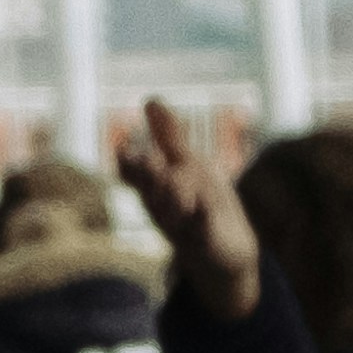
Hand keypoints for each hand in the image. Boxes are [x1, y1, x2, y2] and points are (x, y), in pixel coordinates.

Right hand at [114, 96, 261, 317]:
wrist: (229, 253)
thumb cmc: (204, 206)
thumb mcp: (187, 166)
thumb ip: (168, 136)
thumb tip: (149, 99)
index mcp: (156, 189)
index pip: (135, 175)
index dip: (128, 165)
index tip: (123, 150)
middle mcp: (164, 209)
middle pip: (150, 191)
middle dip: (149, 177)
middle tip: (148, 159)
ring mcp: (184, 227)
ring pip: (172, 211)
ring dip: (170, 195)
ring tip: (170, 178)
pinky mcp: (206, 241)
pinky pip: (201, 229)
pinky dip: (200, 217)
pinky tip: (201, 203)